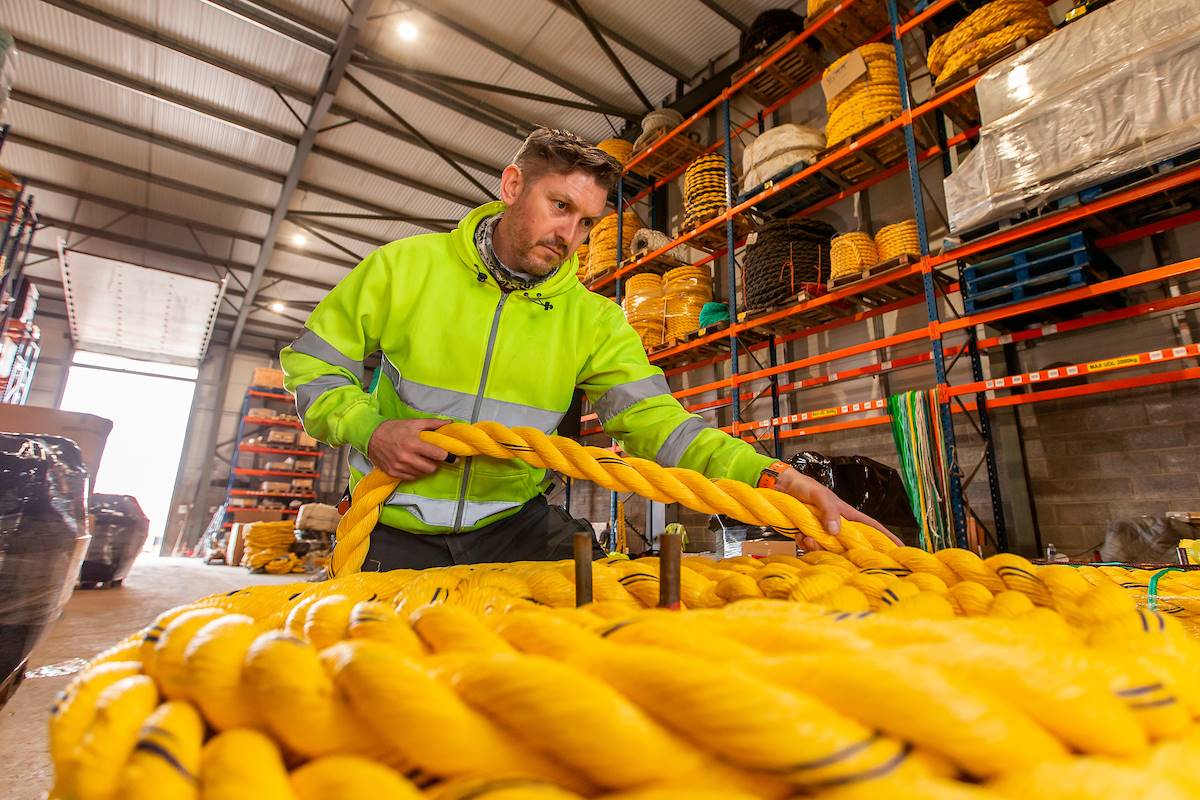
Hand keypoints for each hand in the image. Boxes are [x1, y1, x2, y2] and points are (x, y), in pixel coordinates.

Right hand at [366, 418, 450, 481]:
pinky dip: (415, 472)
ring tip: (421, 459)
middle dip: (434, 463)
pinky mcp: (393, 473)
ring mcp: (399, 467)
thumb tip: (450, 423)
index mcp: (413, 444)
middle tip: (433, 457)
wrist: (371, 436)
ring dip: (424, 467)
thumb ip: (433, 423)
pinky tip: (412, 464)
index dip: (446, 455)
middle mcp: (406, 458)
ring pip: (421, 473)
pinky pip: (411, 477)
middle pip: (431, 468)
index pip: (437, 454)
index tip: (449, 454)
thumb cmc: (394, 428)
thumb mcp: (414, 422)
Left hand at [775, 467, 901, 549]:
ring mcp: (824, 532)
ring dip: (816, 546)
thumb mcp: (819, 495)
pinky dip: (804, 543)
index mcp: (848, 515)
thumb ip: (829, 511)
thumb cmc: (804, 487)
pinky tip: (798, 534)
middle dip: (838, 551)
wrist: (780, 487)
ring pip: (828, 550)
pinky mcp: (809, 536)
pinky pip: (811, 548)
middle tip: (822, 542)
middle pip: (848, 547)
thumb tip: (837, 531)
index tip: (900, 551)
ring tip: (806, 535)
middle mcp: (838, 526)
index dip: (887, 539)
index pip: (872, 528)